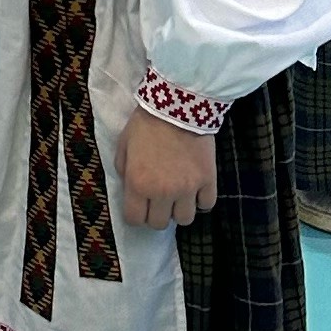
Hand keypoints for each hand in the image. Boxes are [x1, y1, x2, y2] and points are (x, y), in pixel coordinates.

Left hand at [119, 111, 215, 231]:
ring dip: (179, 209)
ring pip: (184, 219)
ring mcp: (187, 189)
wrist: (176, 106)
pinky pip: (206, 205)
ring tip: (178, 195)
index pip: (135, 220)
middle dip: (156, 213)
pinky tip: (195, 189)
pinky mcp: (208, 181)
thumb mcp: (123, 146)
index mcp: (138, 184)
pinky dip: (201, 200)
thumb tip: (131, 189)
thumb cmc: (145, 124)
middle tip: (158, 199)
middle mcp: (162, 192)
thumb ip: (124, 171)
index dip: (135, 215)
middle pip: (159, 224)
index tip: (139, 206)